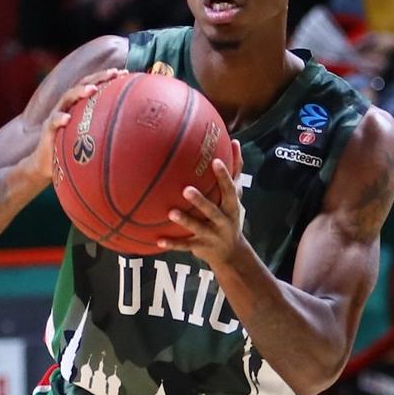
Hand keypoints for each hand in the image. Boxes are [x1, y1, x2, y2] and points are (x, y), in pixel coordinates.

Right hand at [26, 68, 126, 181]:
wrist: (46, 164)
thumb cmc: (73, 150)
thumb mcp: (91, 137)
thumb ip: (106, 129)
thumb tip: (136, 132)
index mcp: (79, 105)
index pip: (94, 85)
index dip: (107, 77)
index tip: (125, 73)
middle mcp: (68, 106)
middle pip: (82, 85)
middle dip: (98, 77)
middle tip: (114, 73)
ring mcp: (56, 116)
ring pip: (66, 98)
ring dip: (79, 92)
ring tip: (92, 89)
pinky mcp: (47, 131)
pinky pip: (52, 123)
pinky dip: (59, 119)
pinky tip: (67, 119)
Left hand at [158, 144, 245, 265]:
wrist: (231, 253)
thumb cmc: (229, 215)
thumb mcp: (235, 196)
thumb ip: (235, 171)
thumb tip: (234, 141)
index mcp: (231, 207)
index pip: (230, 190)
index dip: (224, 177)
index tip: (216, 161)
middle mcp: (224, 221)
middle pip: (213, 211)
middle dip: (201, 201)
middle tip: (186, 189)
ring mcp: (212, 236)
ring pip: (198, 228)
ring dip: (185, 221)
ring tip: (171, 212)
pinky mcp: (200, 247)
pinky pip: (184, 246)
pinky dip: (172, 244)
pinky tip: (158, 240)